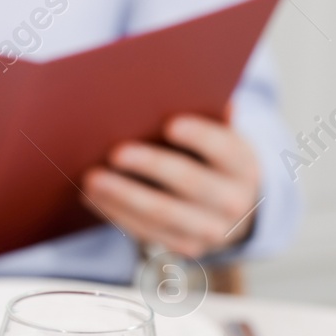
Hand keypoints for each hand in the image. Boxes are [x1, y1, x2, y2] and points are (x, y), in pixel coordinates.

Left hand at [82, 114, 261, 258]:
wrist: (234, 210)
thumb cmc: (215, 161)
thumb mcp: (222, 139)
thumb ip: (210, 119)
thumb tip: (188, 87)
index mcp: (243, 166)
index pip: (225, 148)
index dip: (200, 137)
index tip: (171, 124)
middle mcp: (232, 202)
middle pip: (189, 184)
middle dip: (151, 167)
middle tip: (115, 153)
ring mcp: (210, 231)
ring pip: (162, 215)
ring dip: (123, 196)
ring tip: (92, 179)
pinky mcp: (185, 248)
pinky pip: (145, 232)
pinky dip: (116, 213)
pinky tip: (94, 197)